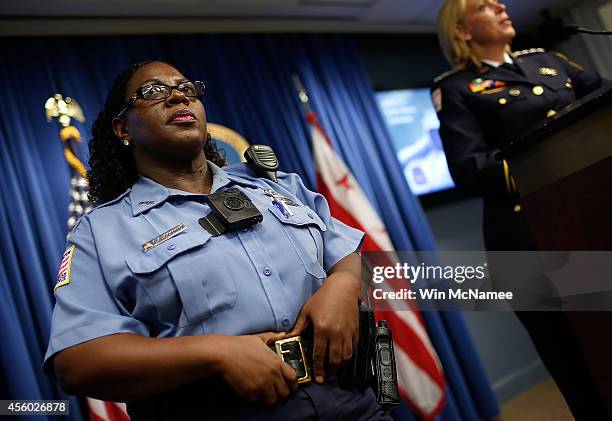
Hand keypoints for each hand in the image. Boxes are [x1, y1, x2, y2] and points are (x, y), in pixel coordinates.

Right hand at [215, 332, 297, 404]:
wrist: (223, 353)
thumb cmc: (240, 344)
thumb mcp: (259, 338)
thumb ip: (273, 337)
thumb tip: (284, 334)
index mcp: (276, 363)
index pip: (293, 378)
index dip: (293, 383)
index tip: (290, 384)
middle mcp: (272, 376)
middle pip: (285, 392)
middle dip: (280, 391)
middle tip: (274, 389)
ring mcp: (261, 386)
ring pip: (272, 400)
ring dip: (268, 396)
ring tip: (262, 390)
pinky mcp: (250, 393)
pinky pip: (257, 401)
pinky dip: (255, 398)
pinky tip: (250, 389)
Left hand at [288, 268, 359, 383]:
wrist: (344, 288)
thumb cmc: (324, 297)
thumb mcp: (307, 310)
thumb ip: (299, 326)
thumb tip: (289, 338)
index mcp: (322, 329)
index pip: (319, 354)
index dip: (318, 368)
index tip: (317, 378)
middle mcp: (336, 334)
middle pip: (334, 360)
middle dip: (330, 372)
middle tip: (325, 378)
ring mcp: (348, 333)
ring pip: (346, 357)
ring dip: (340, 367)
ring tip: (333, 371)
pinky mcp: (355, 331)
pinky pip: (353, 349)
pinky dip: (348, 357)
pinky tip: (342, 359)